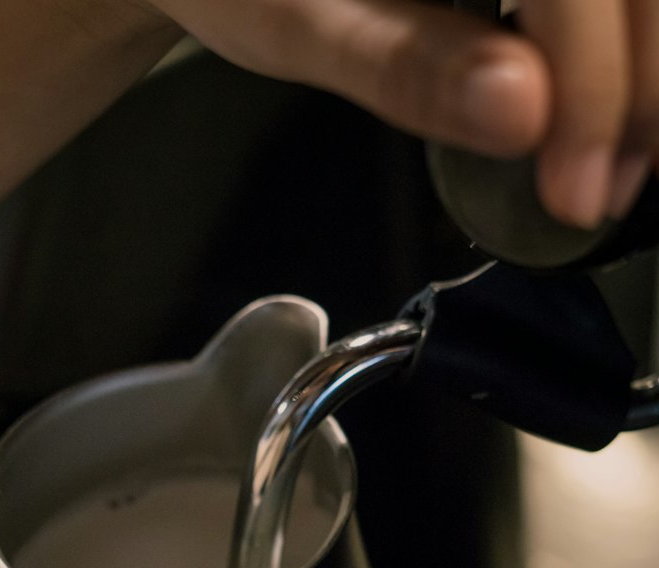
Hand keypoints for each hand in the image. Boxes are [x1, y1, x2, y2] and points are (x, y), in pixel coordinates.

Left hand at [134, 0, 658, 227]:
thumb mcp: (298, 23)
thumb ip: (409, 65)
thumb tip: (522, 108)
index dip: (596, 87)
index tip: (578, 189)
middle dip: (640, 91)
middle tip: (605, 193)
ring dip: (645, 76)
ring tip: (614, 165)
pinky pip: (610, 0)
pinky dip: (624, 55)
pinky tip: (607, 112)